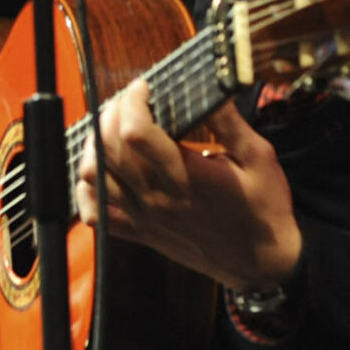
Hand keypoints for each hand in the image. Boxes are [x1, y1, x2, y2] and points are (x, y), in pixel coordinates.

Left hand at [77, 85, 300, 290]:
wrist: (260, 262)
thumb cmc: (263, 209)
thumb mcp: (258, 158)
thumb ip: (230, 122)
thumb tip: (209, 87)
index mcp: (187, 177)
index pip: (136, 134)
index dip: (131, 102)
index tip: (142, 86)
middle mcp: (156, 198)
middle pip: (108, 149)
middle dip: (110, 115)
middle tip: (125, 101)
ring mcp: (142, 218)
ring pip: (93, 177)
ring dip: (94, 146)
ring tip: (110, 129)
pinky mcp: (138, 234)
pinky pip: (94, 213)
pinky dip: (86, 190)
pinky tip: (98, 172)